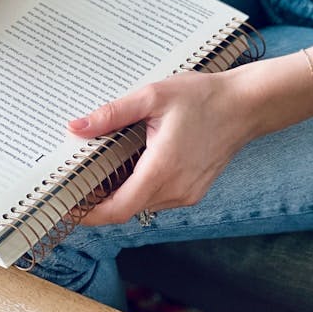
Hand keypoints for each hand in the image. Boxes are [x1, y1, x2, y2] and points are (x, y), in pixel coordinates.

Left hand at [68, 68, 261, 225]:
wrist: (246, 105)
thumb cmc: (202, 97)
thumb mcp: (152, 97)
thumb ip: (112, 114)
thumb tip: (75, 128)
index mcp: (162, 169)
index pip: (118, 209)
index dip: (89, 214)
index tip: (66, 207)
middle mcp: (176, 189)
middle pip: (126, 209)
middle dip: (98, 202)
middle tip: (73, 183)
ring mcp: (187, 193)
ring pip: (142, 204)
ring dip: (119, 194)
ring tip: (96, 171)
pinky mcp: (194, 190)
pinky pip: (158, 197)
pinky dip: (138, 188)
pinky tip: (128, 167)